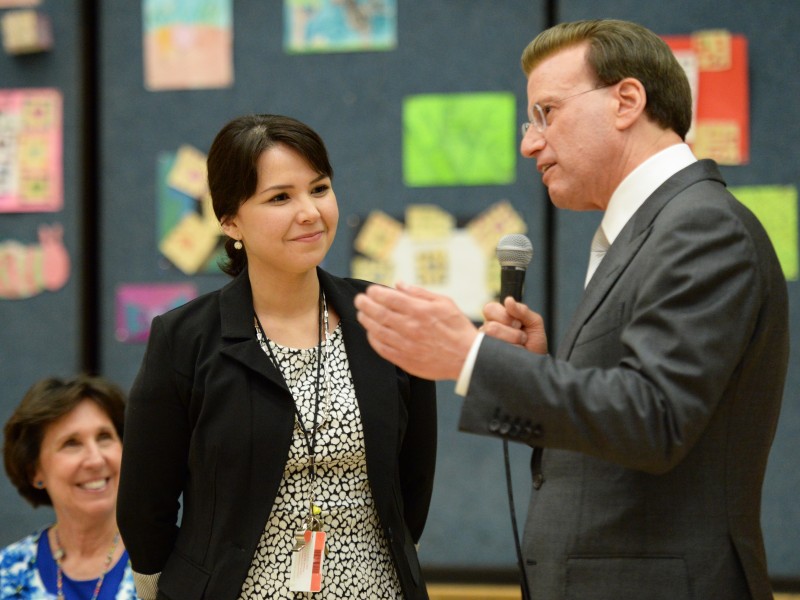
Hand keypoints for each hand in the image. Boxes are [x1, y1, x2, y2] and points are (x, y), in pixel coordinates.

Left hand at [354, 282, 477, 380]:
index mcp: (420, 310)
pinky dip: (373, 339)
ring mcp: (406, 345)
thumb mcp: (444, 302)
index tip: (371, 290)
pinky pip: (382, 348)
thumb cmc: (457, 328)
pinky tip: (372, 333)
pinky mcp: (405, 360)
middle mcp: (410, 327)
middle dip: (365, 304)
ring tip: (362, 314)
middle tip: (359, 300)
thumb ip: (419, 293)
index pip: (389, 298)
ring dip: (366, 320)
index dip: (375, 292)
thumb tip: (398, 284)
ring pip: (377, 330)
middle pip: (379, 313)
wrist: (467, 358)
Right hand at [481, 297, 547, 354]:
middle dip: (511, 332)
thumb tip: (508, 300)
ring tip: (519, 346)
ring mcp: (484, 346)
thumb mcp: (534, 323)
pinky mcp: (486, 358)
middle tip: (521, 337)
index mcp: (496, 319)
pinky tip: (513, 354)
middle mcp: (487, 331)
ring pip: (492, 338)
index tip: (518, 323)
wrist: (537, 365)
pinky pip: (495, 351)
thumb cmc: (534, 344)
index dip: (504, 315)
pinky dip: (510, 351)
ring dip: (512, 342)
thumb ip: (522, 310)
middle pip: (491, 326)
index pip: (489, 308)